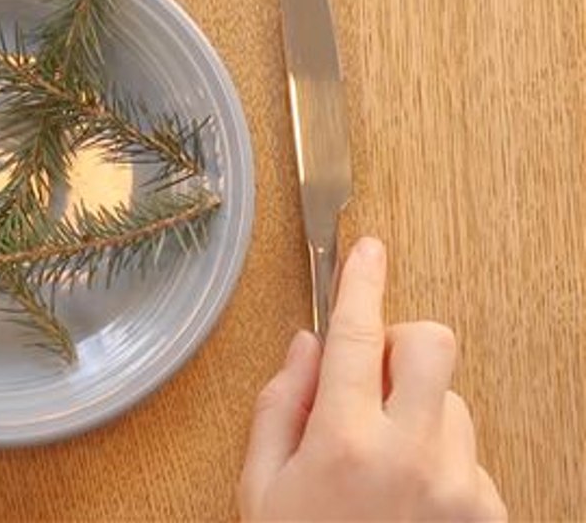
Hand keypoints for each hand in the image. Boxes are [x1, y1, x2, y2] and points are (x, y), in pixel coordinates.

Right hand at [240, 237, 506, 520]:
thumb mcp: (260, 489)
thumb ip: (279, 406)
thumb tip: (307, 347)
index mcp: (343, 441)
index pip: (358, 334)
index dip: (361, 282)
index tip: (366, 251)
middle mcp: (411, 454)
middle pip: (433, 344)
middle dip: (403, 342)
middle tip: (372, 374)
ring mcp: (459, 485)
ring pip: (452, 403)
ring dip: (419, 414)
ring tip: (381, 467)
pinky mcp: (488, 513)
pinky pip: (470, 456)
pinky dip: (440, 463)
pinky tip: (406, 501)